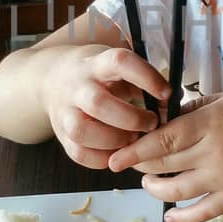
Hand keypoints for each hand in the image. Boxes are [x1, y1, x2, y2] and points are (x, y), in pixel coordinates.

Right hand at [42, 45, 170, 169]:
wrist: (53, 79)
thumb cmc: (97, 76)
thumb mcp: (117, 69)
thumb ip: (141, 84)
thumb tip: (169, 105)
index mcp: (96, 64)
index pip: (119, 62)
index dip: (146, 77)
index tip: (166, 93)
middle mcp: (77, 86)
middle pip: (98, 103)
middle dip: (131, 119)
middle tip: (151, 124)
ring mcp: (65, 111)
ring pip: (82, 130)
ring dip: (113, 140)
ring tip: (132, 141)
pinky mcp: (61, 134)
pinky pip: (78, 153)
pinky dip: (101, 159)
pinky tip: (117, 153)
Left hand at [107, 89, 222, 221]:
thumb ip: (197, 107)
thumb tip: (168, 118)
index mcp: (211, 122)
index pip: (162, 139)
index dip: (134, 150)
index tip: (114, 157)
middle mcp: (214, 153)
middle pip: (164, 164)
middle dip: (141, 166)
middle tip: (130, 162)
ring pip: (177, 191)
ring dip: (156, 190)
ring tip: (149, 183)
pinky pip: (202, 212)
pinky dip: (182, 217)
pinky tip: (170, 215)